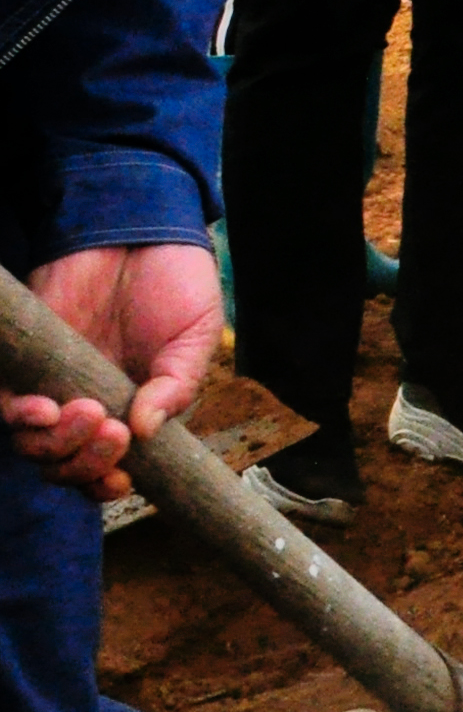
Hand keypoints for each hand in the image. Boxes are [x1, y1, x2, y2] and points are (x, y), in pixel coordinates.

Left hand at [6, 244, 222, 499]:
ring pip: (32, 444)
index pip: (105, 467)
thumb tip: (146, 432)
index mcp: (131, 409)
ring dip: (55, 445)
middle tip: (113, 434)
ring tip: (87, 413)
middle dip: (83, 465)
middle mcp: (87, 404)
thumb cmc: (175, 281)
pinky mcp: (23, 361)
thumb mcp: (195, 337)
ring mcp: (52, 383)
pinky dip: (19, 419)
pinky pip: (4, 408)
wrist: (137, 227)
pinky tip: (43, 409)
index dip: (103, 485)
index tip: (120, 480)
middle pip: (63, 465)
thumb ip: (177, 385)